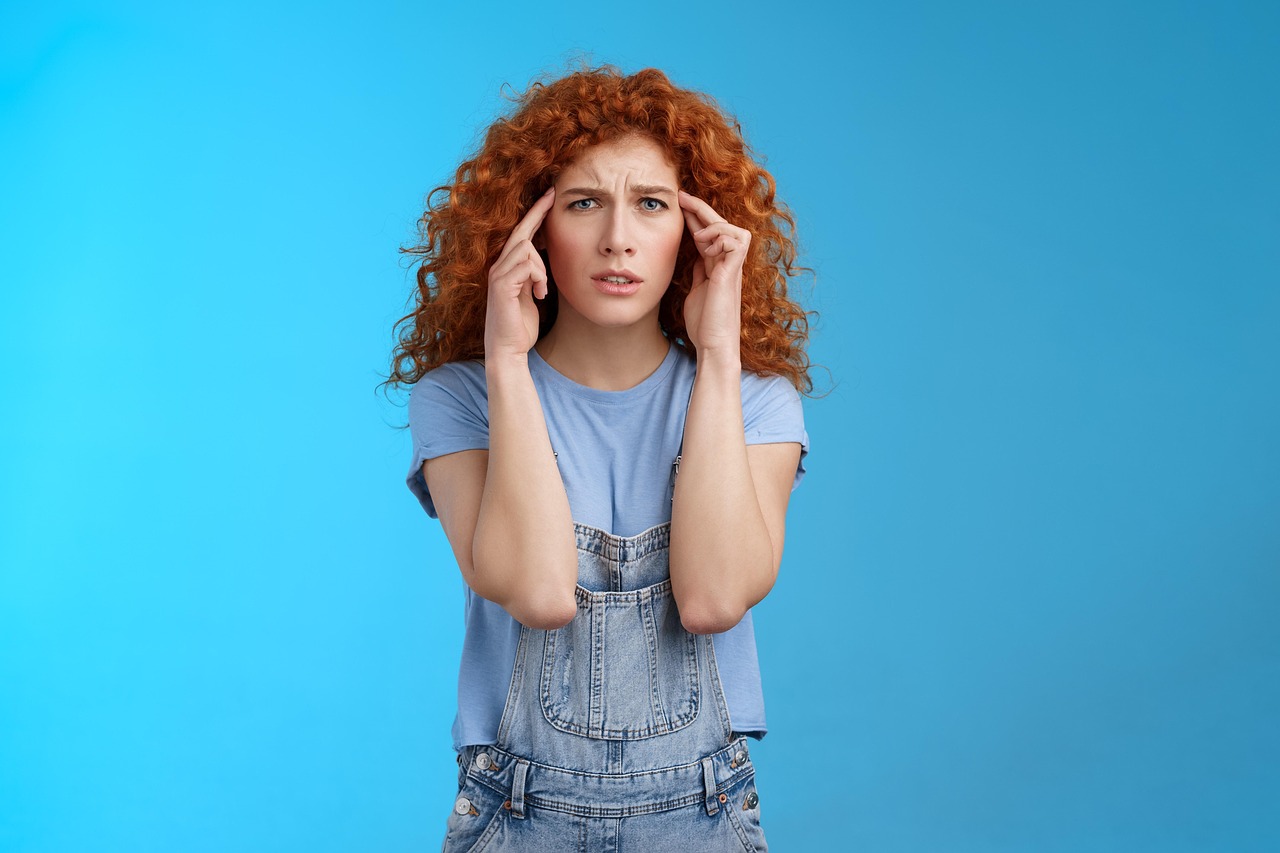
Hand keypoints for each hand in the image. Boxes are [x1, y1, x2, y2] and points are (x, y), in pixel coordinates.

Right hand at [485, 187, 554, 359]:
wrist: (508, 350)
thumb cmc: (520, 326)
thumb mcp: (530, 295)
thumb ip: (533, 277)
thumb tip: (541, 262)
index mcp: (506, 268)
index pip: (521, 235)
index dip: (534, 214)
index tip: (548, 196)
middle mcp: (498, 267)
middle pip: (520, 232)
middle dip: (537, 212)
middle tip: (552, 194)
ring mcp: (498, 275)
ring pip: (526, 249)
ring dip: (542, 269)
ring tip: (543, 291)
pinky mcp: (501, 286)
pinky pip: (526, 266)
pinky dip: (538, 278)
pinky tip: (539, 295)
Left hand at [678, 190, 750, 358]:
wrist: (713, 344)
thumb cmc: (705, 323)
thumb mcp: (696, 290)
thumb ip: (699, 272)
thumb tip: (696, 257)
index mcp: (718, 266)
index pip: (709, 233)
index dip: (696, 217)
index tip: (679, 204)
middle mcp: (728, 264)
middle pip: (720, 225)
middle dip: (701, 208)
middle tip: (681, 195)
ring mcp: (733, 268)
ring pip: (733, 229)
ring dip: (713, 226)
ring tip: (697, 237)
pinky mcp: (733, 273)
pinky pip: (735, 241)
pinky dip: (720, 238)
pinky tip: (706, 247)